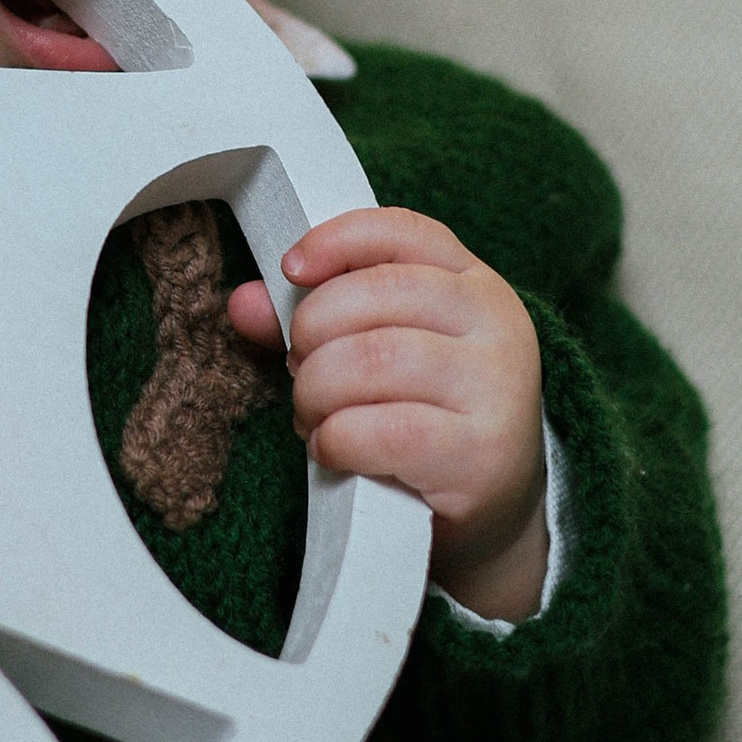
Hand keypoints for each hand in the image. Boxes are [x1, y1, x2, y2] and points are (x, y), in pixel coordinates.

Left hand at [229, 208, 548, 626]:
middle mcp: (497, 326)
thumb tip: (244, 302)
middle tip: (301, 371)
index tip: (290, 270)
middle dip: (312, 332)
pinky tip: (332, 449)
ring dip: (317, 391)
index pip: (404, 232)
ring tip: (312, 415)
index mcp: (474, 285)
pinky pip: (383, 430)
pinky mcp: (481, 455)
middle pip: (377, 294)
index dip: (337, 240)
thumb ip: (314, 321)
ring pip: (374, 359)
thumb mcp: (378, 355)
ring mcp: (496, 389)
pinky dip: (336, 439)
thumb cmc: (424, 417)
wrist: (493, 508)